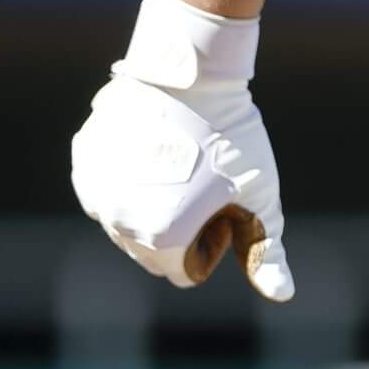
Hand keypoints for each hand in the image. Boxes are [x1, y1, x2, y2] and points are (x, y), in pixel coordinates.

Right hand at [69, 0, 295, 301]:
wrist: (193, 73)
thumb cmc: (234, 138)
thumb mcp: (259, 196)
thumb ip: (266, 253)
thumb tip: (283, 296)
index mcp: (162, 239)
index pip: (184, 271)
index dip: (212, 240)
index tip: (223, 202)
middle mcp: (119, 222)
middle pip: (152, 252)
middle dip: (180, 229)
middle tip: (205, 182)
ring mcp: (95, 192)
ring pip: (126, 222)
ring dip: (152, 206)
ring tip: (181, 164)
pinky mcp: (85, 163)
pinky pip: (106, 190)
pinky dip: (128, 181)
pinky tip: (154, 151)